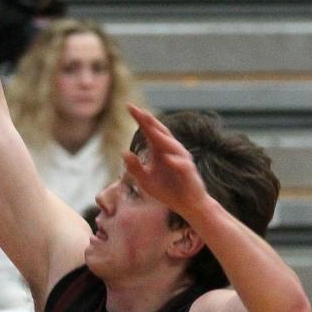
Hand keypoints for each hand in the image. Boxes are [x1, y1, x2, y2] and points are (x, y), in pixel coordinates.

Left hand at [122, 104, 211, 220]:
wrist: (187, 205)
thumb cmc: (167, 190)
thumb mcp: (145, 180)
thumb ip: (135, 167)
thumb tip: (123, 152)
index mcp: (159, 150)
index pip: (148, 131)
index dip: (140, 119)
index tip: (129, 106)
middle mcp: (171, 151)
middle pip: (160, 132)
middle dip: (150, 122)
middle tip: (139, 111)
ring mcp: (181, 160)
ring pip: (172, 145)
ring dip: (161, 137)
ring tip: (150, 128)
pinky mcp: (189, 172)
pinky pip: (182, 165)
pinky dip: (175, 161)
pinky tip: (167, 158)